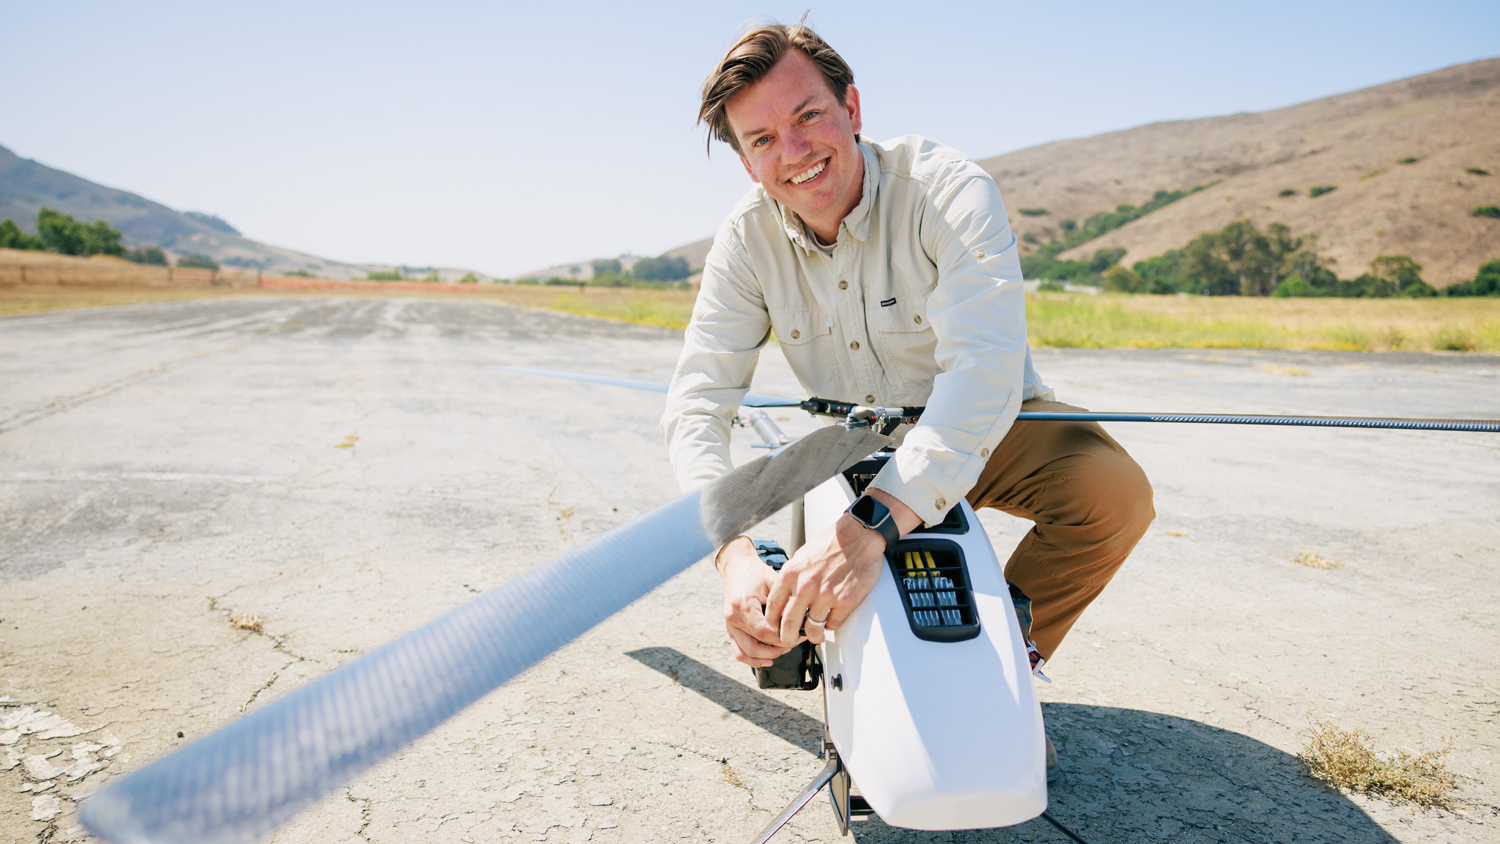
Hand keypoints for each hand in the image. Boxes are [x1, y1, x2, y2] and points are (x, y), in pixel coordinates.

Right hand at [717, 537, 794, 667]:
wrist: (737, 567)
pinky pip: (739, 651)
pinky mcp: (730, 629)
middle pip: (757, 645)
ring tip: (783, 650)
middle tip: (795, 642)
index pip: (765, 633)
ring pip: (747, 652)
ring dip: (767, 656)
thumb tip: (801, 619)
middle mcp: (733, 618)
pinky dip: (752, 660)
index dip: (784, 638)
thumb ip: (785, 602)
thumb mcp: (773, 582)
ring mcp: (730, 625)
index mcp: (743, 605)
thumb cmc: (755, 573)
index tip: (798, 636)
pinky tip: (766, 661)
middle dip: (779, 647)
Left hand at [764, 489, 922, 645]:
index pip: (773, 606)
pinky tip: (832, 619)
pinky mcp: (845, 601)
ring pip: (812, 630)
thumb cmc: (831, 543)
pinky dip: (831, 625)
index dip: (772, 622)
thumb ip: (792, 577)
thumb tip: (787, 597)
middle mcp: (805, 586)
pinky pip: (833, 624)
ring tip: (815, 635)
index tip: (775, 628)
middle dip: (787, 638)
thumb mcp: (802, 556)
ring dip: (813, 636)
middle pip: (788, 624)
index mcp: (790, 573)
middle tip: (790, 641)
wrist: (858, 535)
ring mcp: (825, 595)